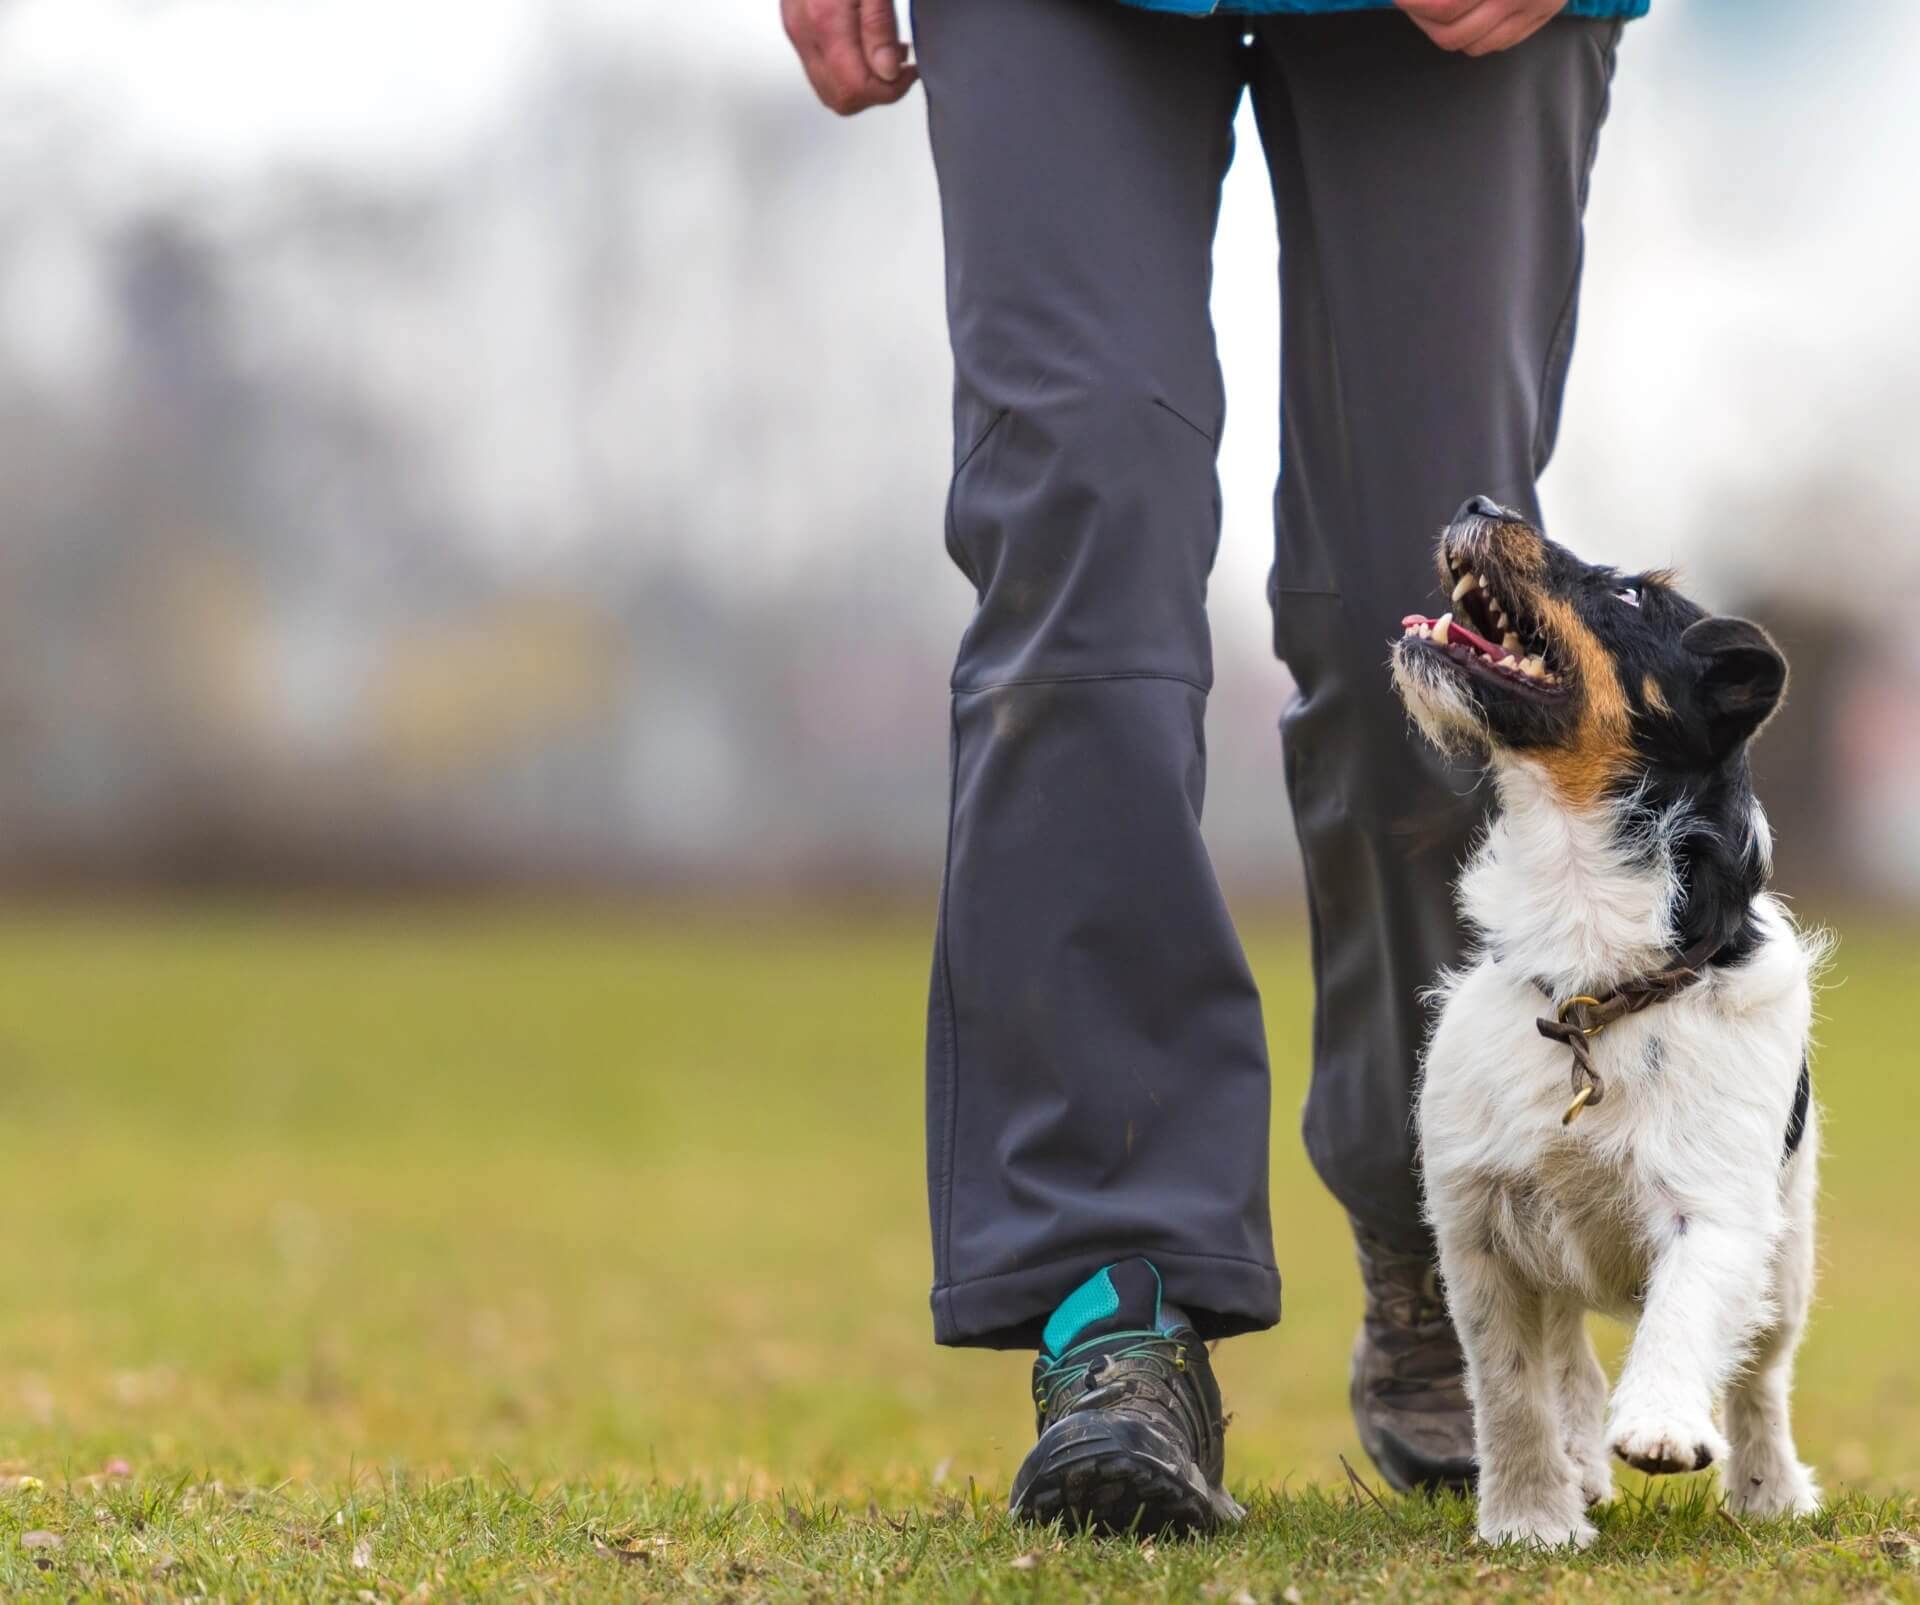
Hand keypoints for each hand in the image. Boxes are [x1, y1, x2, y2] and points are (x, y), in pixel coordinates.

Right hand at [782, 0, 918, 115]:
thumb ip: (879, 25)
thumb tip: (886, 74)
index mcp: (825, 20)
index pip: (855, 89)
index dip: (888, 90)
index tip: (908, 73)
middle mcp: (804, 32)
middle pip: (840, 99)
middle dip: (877, 93)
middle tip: (901, 68)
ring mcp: (797, 31)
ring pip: (828, 90)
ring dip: (862, 84)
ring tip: (886, 55)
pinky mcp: (797, 27)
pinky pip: (821, 70)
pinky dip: (847, 71)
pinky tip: (866, 48)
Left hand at [1396, 0, 1567, 55]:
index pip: (1445, 5)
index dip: (1413, 2)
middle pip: (1452, 34)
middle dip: (1419, 17)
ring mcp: (1536, 8)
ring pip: (1471, 45)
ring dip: (1440, 30)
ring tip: (1425, 6)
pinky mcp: (1544, 14)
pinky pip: (1497, 43)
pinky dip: (1470, 36)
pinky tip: (1458, 14)